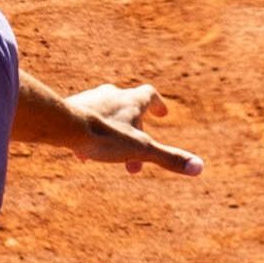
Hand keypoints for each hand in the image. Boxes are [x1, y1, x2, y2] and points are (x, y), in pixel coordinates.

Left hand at [62, 83, 203, 176]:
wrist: (64, 126)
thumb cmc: (104, 136)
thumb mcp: (141, 150)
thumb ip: (169, 158)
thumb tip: (199, 168)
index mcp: (132, 100)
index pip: (149, 95)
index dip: (157, 104)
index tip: (162, 113)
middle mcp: (112, 94)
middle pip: (128, 109)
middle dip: (134, 133)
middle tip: (135, 160)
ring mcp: (90, 100)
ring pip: (106, 115)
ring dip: (112, 133)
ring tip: (110, 154)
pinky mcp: (71, 109)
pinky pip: (84, 121)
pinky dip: (89, 136)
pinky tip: (83, 155)